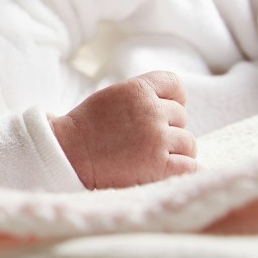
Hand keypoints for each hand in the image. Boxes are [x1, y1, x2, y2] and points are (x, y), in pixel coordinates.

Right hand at [49, 71, 196, 188]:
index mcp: (138, 90)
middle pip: (181, 117)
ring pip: (188, 143)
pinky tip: (169, 172)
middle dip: (166, 128)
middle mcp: (151, 111)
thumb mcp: (112, 97)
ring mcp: (157, 139)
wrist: (66, 156)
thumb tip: (180, 107)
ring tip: (148, 158)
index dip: (172, 98)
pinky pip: (191, 167)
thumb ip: (143, 96)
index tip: (162, 112)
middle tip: (142, 141)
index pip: (174, 84)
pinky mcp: (160, 166)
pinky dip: (184, 170)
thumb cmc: (88, 128)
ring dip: (174, 151)